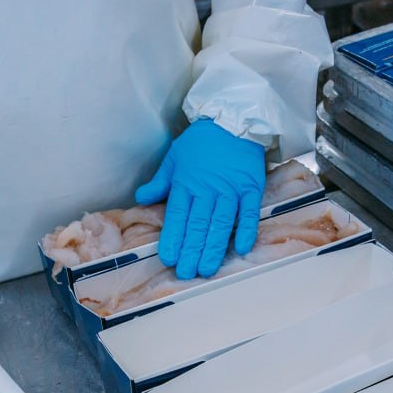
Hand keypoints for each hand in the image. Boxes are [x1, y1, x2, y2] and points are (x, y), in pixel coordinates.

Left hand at [136, 118, 265, 278]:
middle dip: (191, 251)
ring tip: (207, 269)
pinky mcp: (250, 188)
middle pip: (198, 226)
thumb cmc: (201, 141)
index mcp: (186, 183)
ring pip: (220, 224)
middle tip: (187, 273)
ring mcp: (230, 190)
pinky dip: (246, 231)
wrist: (233, 119)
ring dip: (214, 248)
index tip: (169, 258)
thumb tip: (141, 198)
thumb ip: (160, 182)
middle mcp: (207, 190)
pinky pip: (248, 213)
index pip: (177, 216)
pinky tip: (242, 248)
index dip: (173, 238)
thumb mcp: (174, 157)